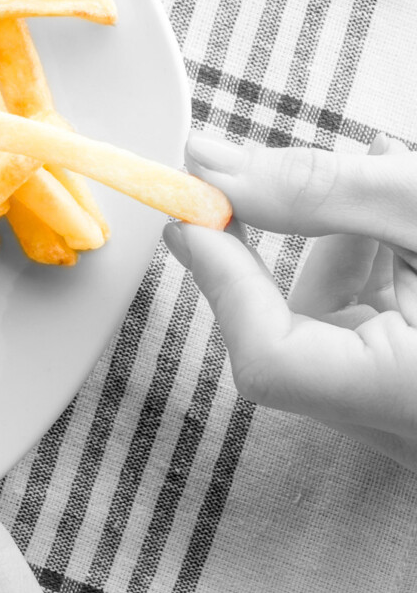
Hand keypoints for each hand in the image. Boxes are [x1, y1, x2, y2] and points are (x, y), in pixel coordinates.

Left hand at [168, 133, 416, 468]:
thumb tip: (213, 169)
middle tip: (265, 172)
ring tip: (388, 167)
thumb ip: (323, 192)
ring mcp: (413, 412)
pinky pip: (375, 330)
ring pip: (338, 328)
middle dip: (298, 244)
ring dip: (351, 244)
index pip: (270, 358)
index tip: (196, 211)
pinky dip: (381, 267)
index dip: (224, 280)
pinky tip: (399, 215)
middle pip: (294, 339)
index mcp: (410, 397)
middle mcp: (408, 425)